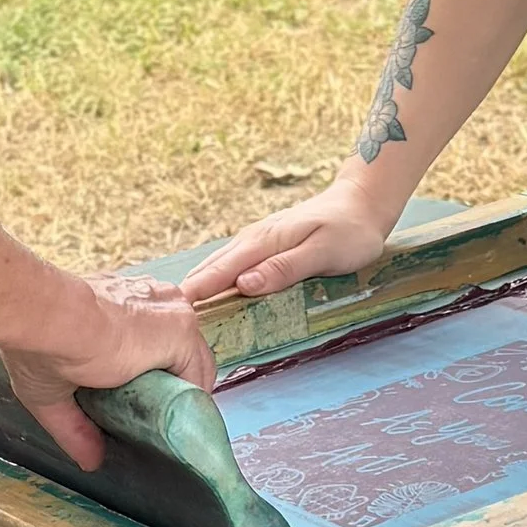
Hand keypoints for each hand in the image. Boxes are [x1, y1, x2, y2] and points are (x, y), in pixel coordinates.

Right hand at [0, 273, 214, 473]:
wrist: (51, 320)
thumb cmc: (40, 340)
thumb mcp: (54, 391)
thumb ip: (74, 425)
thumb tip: (89, 460)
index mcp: (120, 302)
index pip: (152, 337)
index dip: (151, 369)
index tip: (138, 398)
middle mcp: (150, 300)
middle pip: (178, 349)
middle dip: (171, 384)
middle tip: (153, 419)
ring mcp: (169, 313)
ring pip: (193, 361)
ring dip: (183, 395)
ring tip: (166, 427)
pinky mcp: (181, 329)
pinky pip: (199, 373)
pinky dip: (192, 400)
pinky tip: (178, 422)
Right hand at [182, 170, 395, 306]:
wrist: (362, 202)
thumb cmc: (350, 231)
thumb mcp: (323, 253)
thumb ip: (284, 269)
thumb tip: (244, 285)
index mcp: (264, 242)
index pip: (221, 271)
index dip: (197, 293)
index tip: (172, 315)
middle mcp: (254, 239)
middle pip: (212, 268)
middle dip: (190, 293)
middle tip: (163, 323)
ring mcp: (258, 240)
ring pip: (219, 264)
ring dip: (200, 286)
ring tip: (178, 313)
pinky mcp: (265, 244)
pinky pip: (232, 264)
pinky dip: (216, 279)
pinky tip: (211, 292)